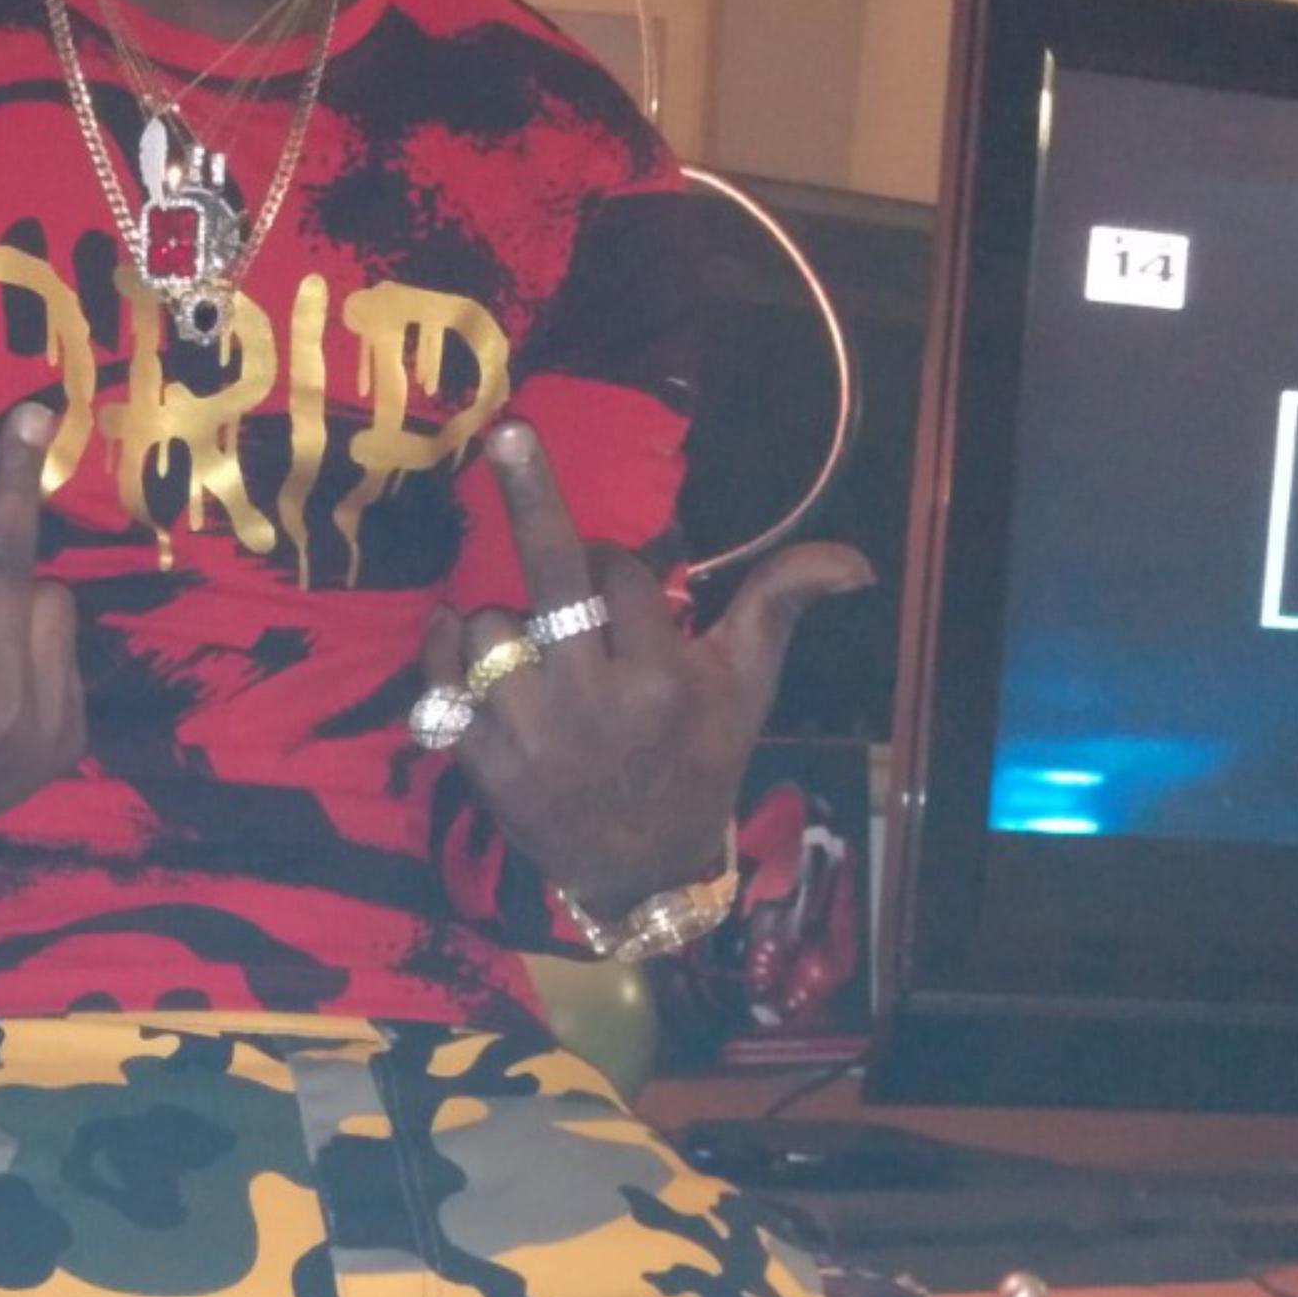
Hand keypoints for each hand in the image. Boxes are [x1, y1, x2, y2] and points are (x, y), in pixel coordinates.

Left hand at [424, 419, 871, 917]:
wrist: (638, 865)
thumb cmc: (697, 759)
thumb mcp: (746, 687)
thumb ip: (780, 606)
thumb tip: (856, 560)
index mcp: (661, 679)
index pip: (618, 572)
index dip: (612, 564)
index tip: (619, 590)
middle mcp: (594, 703)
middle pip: (552, 575)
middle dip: (531, 493)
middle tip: (506, 431)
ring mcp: (530, 735)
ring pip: (490, 622)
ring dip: (500, 619)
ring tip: (532, 655)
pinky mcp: (480, 763)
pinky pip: (441, 677)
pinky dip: (444, 649)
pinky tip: (464, 644)